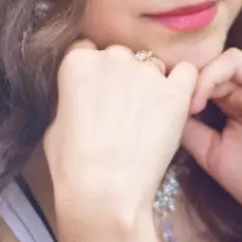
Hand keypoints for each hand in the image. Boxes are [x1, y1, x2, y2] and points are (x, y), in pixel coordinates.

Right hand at [45, 41, 197, 226]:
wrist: (104, 190)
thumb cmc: (72, 166)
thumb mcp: (54, 123)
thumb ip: (70, 97)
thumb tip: (79, 97)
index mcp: (77, 61)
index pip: (88, 50)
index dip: (95, 75)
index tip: (97, 96)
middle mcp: (111, 57)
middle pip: (121, 56)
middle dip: (122, 78)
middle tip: (122, 112)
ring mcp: (145, 73)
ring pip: (153, 65)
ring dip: (151, 84)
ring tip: (146, 119)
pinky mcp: (174, 93)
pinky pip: (187, 73)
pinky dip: (182, 85)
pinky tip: (173, 106)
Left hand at [179, 50, 241, 233]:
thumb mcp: (213, 155)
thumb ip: (191, 132)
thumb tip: (161, 114)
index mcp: (236, 106)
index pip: (202, 81)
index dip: (178, 88)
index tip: (155, 108)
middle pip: (208, 67)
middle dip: (182, 81)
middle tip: (162, 102)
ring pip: (220, 60)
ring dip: (195, 77)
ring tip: (182, 104)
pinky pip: (238, 63)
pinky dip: (212, 75)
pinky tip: (198, 100)